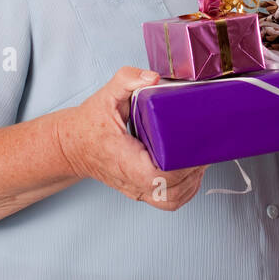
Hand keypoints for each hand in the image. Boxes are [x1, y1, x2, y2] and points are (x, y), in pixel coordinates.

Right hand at [54, 66, 206, 209]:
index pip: (159, 176)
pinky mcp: (141, 190)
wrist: (72, 145)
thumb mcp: (106, 95)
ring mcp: (136, 189)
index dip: (183, 167)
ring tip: (202, 159)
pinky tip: (193, 172)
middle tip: (206, 148)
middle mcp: (131, 180)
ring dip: (192, 183)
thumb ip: (127, 80)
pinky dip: (185, 190)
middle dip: (194, 172)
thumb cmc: (89, 124)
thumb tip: (153, 79)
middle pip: (171, 192)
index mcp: (124, 160)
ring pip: (172, 200)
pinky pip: (168, 200)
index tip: (196, 148)